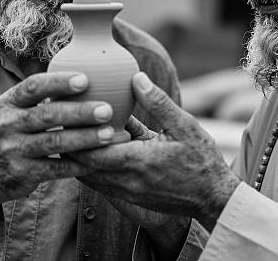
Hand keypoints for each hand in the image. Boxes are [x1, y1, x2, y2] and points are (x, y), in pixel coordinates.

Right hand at [0, 72, 114, 223]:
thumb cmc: (17, 129)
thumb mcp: (19, 108)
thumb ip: (45, 93)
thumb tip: (89, 67)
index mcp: (10, 101)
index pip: (34, 86)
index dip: (59, 82)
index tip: (86, 79)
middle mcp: (7, 123)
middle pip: (47, 115)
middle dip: (80, 112)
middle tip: (107, 109)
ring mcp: (12, 150)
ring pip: (53, 142)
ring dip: (84, 138)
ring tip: (109, 134)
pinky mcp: (20, 174)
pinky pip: (54, 168)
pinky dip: (77, 164)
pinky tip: (97, 160)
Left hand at [72, 72, 240, 232]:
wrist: (214, 198)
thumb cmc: (201, 160)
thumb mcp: (185, 126)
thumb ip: (158, 102)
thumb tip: (137, 78)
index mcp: (139, 161)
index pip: (92, 153)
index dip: (76, 136)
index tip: (67, 115)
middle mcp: (127, 181)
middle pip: (83, 167)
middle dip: (71, 146)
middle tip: (63, 122)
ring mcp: (128, 193)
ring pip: (89, 178)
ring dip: (80, 158)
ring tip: (73, 133)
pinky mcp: (131, 198)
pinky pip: (102, 183)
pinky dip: (93, 168)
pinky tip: (95, 149)